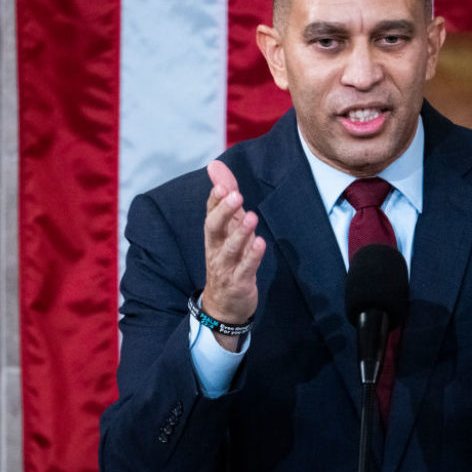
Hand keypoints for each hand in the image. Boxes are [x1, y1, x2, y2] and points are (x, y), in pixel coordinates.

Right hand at [201, 161, 265, 349]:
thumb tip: (215, 166)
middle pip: (213, 228)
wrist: (224, 305)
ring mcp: (226, 267)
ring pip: (230, 248)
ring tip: (252, 217)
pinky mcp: (239, 282)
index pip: (210, 213)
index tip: (221, 184)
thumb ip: (225, 199)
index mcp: (214, 235)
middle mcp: (216, 249)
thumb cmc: (227, 260)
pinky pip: (245, 269)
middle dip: (223, 212)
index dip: (215, 199)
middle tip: (234, 196)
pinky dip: (252, 256)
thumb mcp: (227, 228)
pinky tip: (261, 243)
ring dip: (241, 232)